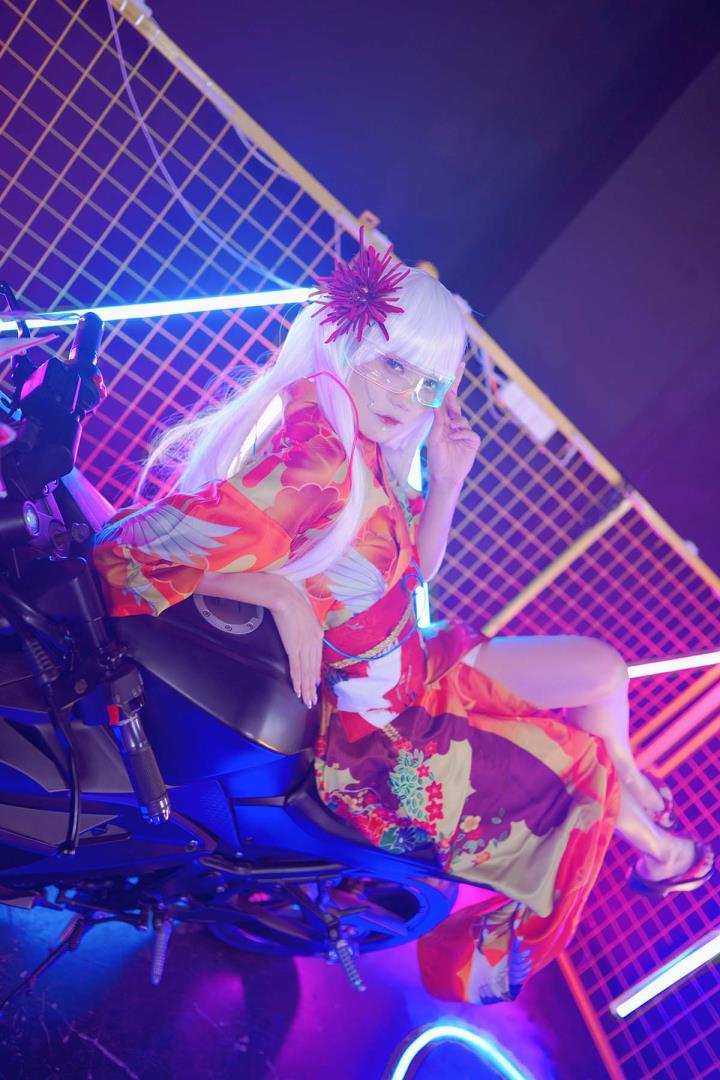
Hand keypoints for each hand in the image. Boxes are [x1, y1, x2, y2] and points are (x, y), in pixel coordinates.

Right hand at [269, 581, 323, 707]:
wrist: (285, 598)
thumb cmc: (293, 603)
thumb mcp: (307, 615)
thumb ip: (308, 628)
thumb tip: (304, 635)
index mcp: (318, 635)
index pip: (317, 660)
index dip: (315, 674)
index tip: (315, 685)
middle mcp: (314, 643)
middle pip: (313, 669)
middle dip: (312, 686)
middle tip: (312, 700)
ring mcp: (304, 646)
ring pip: (306, 672)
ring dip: (306, 688)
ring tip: (306, 700)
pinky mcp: (293, 648)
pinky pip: (297, 668)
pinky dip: (298, 681)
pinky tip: (298, 690)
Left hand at [426, 365, 480, 484]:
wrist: (446, 476)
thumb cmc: (437, 458)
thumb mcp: (434, 438)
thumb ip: (438, 421)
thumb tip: (437, 403)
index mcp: (443, 420)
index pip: (448, 398)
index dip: (454, 382)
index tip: (460, 366)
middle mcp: (454, 423)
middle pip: (455, 404)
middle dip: (452, 403)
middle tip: (448, 405)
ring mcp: (464, 431)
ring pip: (462, 419)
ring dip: (455, 425)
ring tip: (450, 437)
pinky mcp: (472, 440)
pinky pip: (469, 432)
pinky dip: (462, 435)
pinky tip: (455, 442)